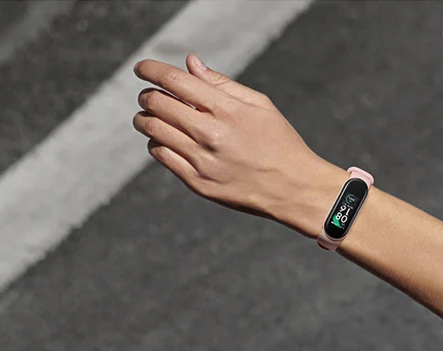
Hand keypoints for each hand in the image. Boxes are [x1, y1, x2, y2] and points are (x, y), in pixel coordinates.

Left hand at [132, 54, 334, 231]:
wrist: (294, 188)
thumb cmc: (280, 142)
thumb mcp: (260, 106)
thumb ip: (223, 84)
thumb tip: (190, 63)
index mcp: (228, 110)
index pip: (175, 81)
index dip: (151, 70)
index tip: (142, 67)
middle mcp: (211, 133)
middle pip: (158, 104)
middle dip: (147, 95)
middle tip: (148, 95)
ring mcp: (202, 160)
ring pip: (153, 130)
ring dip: (145, 118)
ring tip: (149, 116)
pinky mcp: (198, 182)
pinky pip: (161, 155)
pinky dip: (156, 143)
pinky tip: (165, 140)